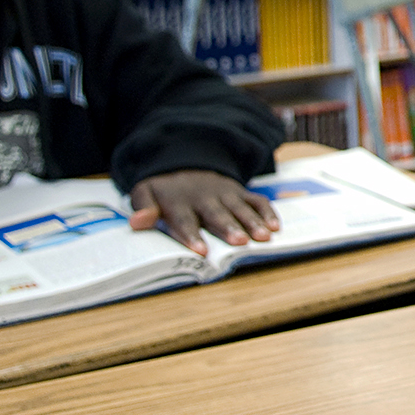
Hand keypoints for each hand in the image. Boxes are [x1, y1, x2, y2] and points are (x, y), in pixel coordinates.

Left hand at [127, 170, 277, 255]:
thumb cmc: (165, 190)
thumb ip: (142, 208)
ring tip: (264, 237)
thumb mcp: (145, 192)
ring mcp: (225, 193)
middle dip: (228, 228)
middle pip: (217, 214)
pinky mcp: (240, 192)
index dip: (192, 235)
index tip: (201, 251)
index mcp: (179, 201)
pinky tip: (276, 226)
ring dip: (252, 222)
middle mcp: (204, 197)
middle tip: (239, 242)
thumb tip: (138, 222)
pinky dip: (267, 212)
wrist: (186, 163)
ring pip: (240, 208)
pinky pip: (256, 200)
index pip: (185, 219)